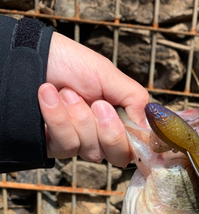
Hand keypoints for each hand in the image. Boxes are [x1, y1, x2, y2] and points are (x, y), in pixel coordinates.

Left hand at [38, 32, 148, 167]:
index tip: (126, 122)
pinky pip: (66, 145)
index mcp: (120, 120)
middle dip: (109, 131)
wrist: (34, 57)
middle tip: (97, 104)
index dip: (135, 141)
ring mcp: (80, 143)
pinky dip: (59, 119)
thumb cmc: (71, 62)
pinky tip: (49, 96)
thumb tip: (149, 128)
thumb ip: (134, 100)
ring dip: (79, 118)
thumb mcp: (109, 75)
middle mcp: (102, 136)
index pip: (137, 146)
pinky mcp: (56, 146)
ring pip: (92, 151)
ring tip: (67, 93)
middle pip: (118, 156)